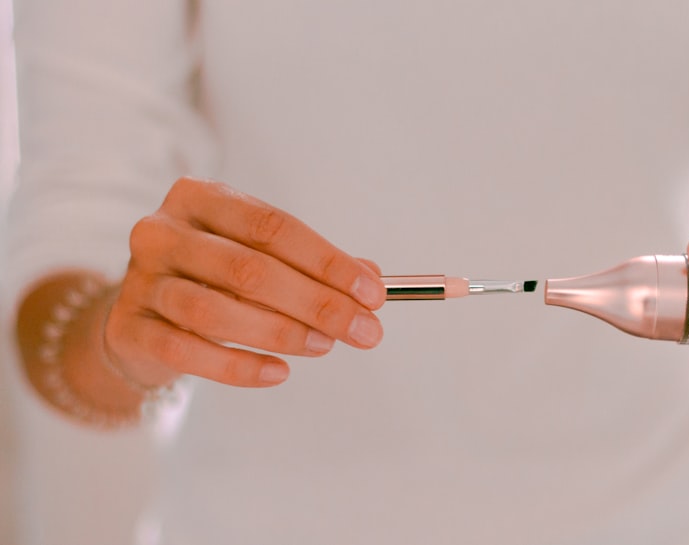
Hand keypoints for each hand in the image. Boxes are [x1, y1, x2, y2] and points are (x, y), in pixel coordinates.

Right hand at [104, 177, 386, 387]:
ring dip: (282, 332)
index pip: (273, 226)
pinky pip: (188, 350)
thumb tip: (371, 281)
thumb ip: (313, 266)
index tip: (373, 293)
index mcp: (201, 198)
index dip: (328, 261)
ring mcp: (140, 279)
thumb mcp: (262, 258)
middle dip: (317, 303)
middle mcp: (163, 231)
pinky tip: (279, 372)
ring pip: (215, 309)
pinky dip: (239, 366)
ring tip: (323, 346)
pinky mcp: (128, 328)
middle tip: (364, 330)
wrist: (143, 316)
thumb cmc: (214, 278)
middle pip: (249, 269)